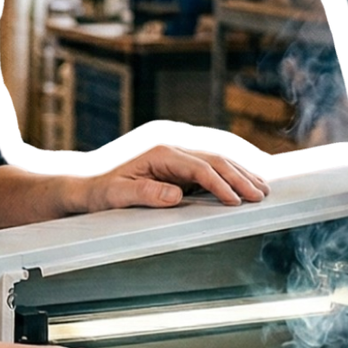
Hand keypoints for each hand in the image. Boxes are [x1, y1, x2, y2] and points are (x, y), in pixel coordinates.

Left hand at [73, 145, 267, 212]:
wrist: (86, 181)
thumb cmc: (100, 190)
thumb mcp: (117, 195)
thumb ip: (146, 194)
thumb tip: (177, 195)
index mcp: (160, 152)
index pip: (199, 167)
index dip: (220, 184)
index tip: (236, 201)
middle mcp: (171, 146)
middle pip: (214, 158)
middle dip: (240, 176)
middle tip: (261, 195)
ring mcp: (176, 151)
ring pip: (216, 158)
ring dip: (239, 172)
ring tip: (262, 188)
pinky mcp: (177, 161)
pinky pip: (209, 164)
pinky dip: (229, 172)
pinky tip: (245, 180)